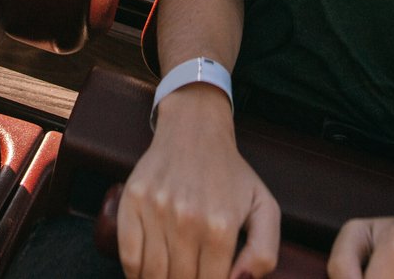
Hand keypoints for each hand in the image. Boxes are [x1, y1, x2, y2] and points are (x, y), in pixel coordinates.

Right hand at [118, 86, 279, 278]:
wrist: (195, 129)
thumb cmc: (231, 174)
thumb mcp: (264, 208)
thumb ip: (263, 252)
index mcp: (222, 226)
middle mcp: (188, 219)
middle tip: (189, 277)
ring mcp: (156, 209)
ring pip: (152, 274)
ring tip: (170, 278)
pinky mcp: (133, 200)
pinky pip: (129, 255)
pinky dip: (135, 275)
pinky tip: (145, 276)